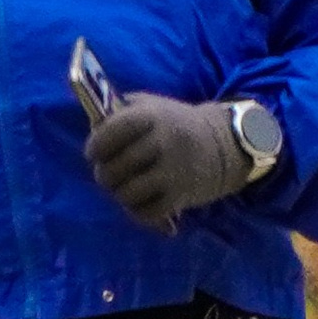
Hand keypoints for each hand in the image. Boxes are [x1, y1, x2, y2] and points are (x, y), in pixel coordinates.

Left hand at [83, 90, 253, 233]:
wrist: (224, 144)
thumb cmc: (177, 123)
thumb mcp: (153, 105)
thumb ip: (122, 112)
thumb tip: (93, 129)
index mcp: (151, 116)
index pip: (109, 134)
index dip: (95, 147)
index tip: (94, 154)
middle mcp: (162, 143)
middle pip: (113, 168)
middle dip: (105, 174)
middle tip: (108, 174)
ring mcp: (173, 171)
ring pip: (126, 193)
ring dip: (119, 194)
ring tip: (124, 188)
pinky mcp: (182, 196)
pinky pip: (146, 213)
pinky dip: (137, 211)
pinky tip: (140, 202)